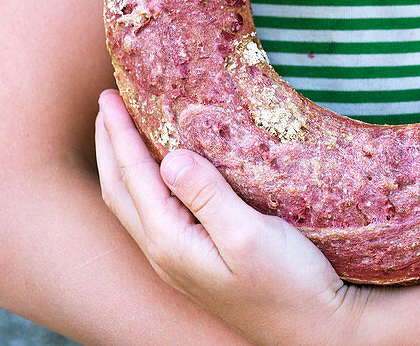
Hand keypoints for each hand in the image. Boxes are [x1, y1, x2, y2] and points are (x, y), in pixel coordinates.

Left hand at [95, 89, 367, 345]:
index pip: (133, 177)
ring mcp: (178, 260)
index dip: (119, 134)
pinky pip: (154, 212)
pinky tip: (162, 170)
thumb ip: (207, 195)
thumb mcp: (249, 235)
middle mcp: (164, 253)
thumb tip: (168, 157)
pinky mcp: (196, 261)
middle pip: (120, 191)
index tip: (108, 95)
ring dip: (122, 163)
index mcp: (171, 242)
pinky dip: (144, 181)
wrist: (314, 329)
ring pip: (134, 204)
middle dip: (109, 145)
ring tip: (122, 129)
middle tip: (105, 102)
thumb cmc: (288, 283)